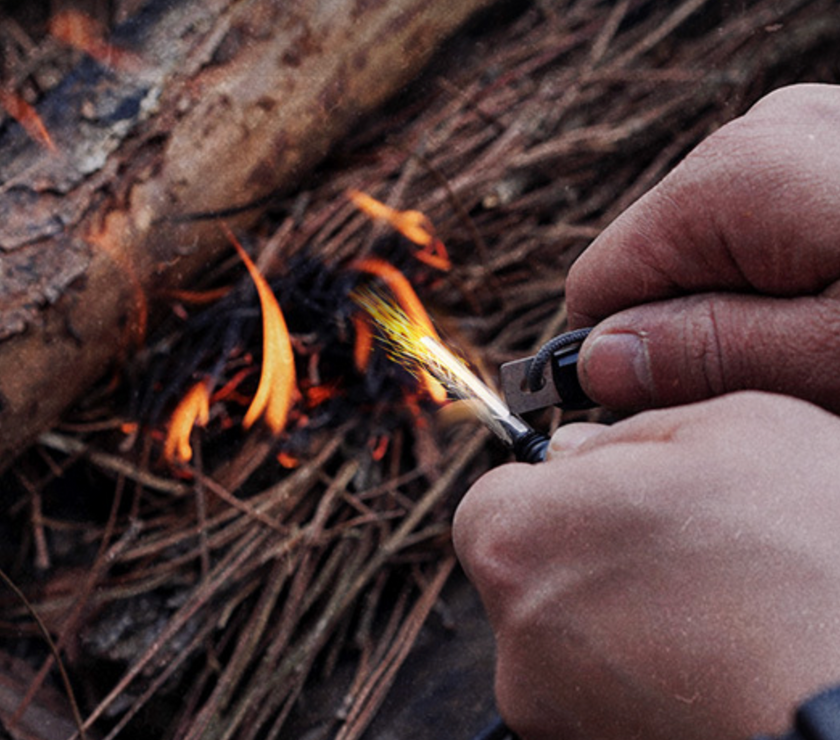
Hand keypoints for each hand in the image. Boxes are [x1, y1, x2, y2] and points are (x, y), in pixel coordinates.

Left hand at [454, 392, 839, 739]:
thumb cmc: (810, 566)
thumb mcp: (733, 431)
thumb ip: (629, 428)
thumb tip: (577, 446)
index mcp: (520, 536)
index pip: (496, 497)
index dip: (555, 488)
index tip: (608, 490)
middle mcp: (516, 633)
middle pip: (530, 570)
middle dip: (589, 549)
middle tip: (680, 545)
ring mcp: (553, 709)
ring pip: (569, 636)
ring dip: (622, 614)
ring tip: (715, 606)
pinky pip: (601, 693)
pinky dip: (643, 673)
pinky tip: (715, 657)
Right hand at [567, 83, 839, 411]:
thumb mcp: (831, 354)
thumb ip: (703, 354)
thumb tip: (594, 364)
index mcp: (730, 179)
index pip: (598, 285)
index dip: (620, 359)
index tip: (673, 407)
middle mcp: (752, 137)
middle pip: (653, 270)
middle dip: (698, 336)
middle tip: (785, 378)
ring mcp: (794, 138)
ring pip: (705, 256)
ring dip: (747, 313)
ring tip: (828, 340)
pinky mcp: (825, 153)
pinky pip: (759, 231)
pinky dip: (787, 278)